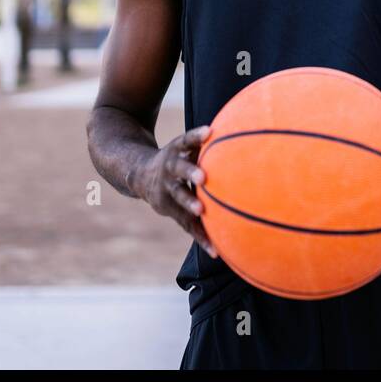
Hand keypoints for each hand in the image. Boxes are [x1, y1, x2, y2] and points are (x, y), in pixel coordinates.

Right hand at [131, 125, 218, 256]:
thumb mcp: (184, 146)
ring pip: (179, 198)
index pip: (185, 140)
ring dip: (190, 204)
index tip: (209, 131)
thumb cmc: (177, 158)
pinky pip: (186, 224)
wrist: (140, 175)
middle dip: (190, 173)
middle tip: (203, 177)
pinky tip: (215, 251)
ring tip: (201, 211)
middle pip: (179, 170)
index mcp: (175, 151)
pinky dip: (201, 236)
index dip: (196, 136)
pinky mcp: (169, 210)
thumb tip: (241, 130)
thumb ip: (203, 142)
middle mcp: (169, 169)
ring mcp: (167, 190)